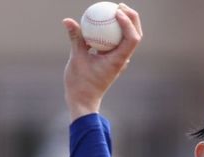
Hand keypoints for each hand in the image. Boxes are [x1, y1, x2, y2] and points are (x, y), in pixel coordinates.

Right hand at [61, 3, 142, 118]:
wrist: (84, 100)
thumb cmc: (80, 83)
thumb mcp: (75, 58)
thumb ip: (75, 38)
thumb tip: (67, 20)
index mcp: (118, 60)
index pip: (132, 39)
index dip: (128, 23)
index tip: (116, 11)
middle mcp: (123, 59)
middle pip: (135, 35)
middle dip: (132, 18)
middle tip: (119, 5)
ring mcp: (119, 60)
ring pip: (129, 38)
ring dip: (126, 23)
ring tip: (114, 9)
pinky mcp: (113, 59)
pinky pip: (117, 41)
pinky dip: (114, 30)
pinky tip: (103, 20)